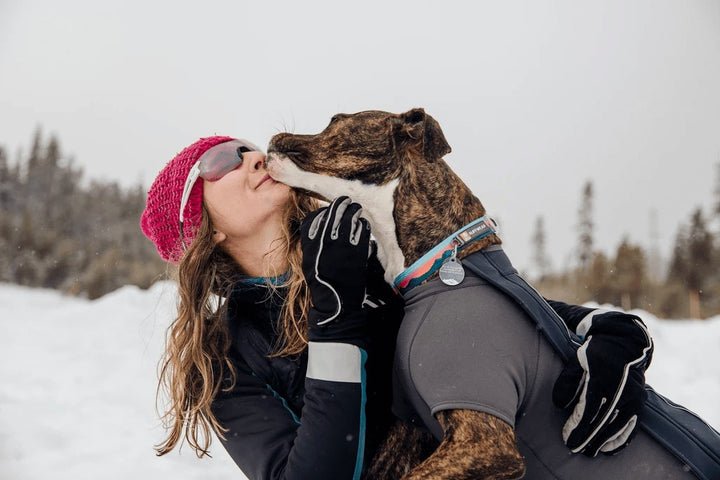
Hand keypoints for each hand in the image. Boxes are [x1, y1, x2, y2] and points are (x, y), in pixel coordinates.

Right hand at [301, 196, 370, 344]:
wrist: (336, 302)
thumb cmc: (322, 282)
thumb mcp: (310, 260)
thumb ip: (313, 241)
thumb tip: (319, 223)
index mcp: (311, 242)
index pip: (318, 216)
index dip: (326, 211)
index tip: (330, 208)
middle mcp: (326, 240)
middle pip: (335, 212)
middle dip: (342, 204)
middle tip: (347, 201)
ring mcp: (343, 243)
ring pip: (351, 217)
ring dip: (354, 211)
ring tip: (356, 210)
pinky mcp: (358, 249)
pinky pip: (363, 229)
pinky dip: (363, 225)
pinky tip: (362, 225)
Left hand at [552, 311, 653, 455]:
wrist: (624, 343)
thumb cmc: (595, 354)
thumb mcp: (577, 362)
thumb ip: (568, 383)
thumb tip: (559, 405)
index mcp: (602, 378)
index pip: (589, 410)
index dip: (578, 428)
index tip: (567, 439)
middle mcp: (621, 389)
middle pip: (603, 421)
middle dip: (589, 438)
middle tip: (575, 449)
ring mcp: (634, 396)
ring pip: (618, 426)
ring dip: (603, 442)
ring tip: (591, 452)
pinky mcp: (641, 402)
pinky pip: (632, 425)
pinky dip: (621, 439)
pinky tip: (610, 449)